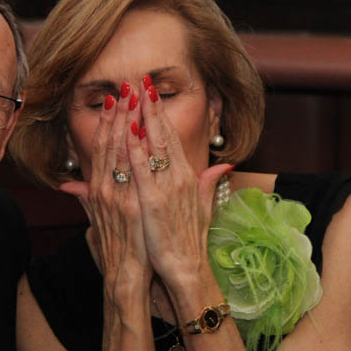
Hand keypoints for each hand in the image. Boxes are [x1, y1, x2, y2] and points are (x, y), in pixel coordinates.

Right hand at [60, 84, 151, 304]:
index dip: (106, 122)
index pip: (101, 148)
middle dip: (118, 113)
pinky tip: (139, 129)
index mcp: (98, 190)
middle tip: (126, 86)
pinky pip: (133, 171)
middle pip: (109, 142)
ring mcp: (118, 196)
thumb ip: (86, 199)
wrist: (125, 274)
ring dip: (127, 121)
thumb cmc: (115, 248)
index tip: (114, 99)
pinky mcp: (132, 205)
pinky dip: (134, 149)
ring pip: (120, 150)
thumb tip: (72, 188)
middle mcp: (104, 189)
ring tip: (134, 97)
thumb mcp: (96, 219)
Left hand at [125, 76, 231, 289]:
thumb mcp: (202, 207)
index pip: (172, 138)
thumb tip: (224, 167)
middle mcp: (177, 178)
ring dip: (138, 118)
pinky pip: (140, 169)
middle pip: (162, 135)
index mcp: (187, 177)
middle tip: (140, 81)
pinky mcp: (151, 202)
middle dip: (150, 107)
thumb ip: (208, 184)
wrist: (185, 269)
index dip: (160, 114)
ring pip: (150, 145)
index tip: (151, 93)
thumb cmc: (188, 241)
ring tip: (129, 95)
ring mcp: (164, 188)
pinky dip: (134, 147)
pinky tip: (126, 129)